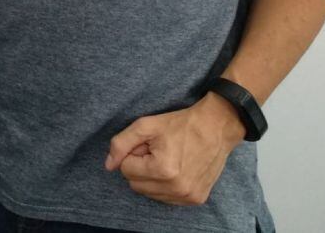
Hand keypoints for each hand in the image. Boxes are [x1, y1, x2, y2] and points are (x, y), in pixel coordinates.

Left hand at [104, 93, 245, 204]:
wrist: (216, 128)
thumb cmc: (180, 124)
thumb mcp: (145, 125)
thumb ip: (121, 144)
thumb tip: (108, 165)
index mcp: (162, 170)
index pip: (126, 169)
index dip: (134, 154)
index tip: (148, 144)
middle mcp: (176, 188)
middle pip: (136, 184)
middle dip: (141, 167)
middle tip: (157, 151)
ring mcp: (187, 196)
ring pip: (150, 193)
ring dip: (152, 177)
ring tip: (168, 159)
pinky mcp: (196, 199)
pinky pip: (166, 198)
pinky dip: (165, 185)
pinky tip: (177, 169)